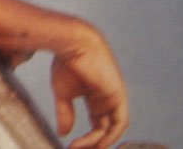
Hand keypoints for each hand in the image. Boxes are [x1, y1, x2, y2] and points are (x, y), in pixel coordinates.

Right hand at [50, 27, 128, 148]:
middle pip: (106, 130)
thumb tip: (63, 133)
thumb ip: (65, 113)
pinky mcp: (118, 95)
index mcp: (97, 97)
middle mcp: (108, 99)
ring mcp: (115, 97)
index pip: (97, 125)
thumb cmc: (67, 62)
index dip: (87, 139)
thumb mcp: (63, 93)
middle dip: (93, 144)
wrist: (73, 44)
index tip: (70, 146)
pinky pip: (119, 123)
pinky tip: (95, 143)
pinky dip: (110, 136)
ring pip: (112, 129)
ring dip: (99, 142)